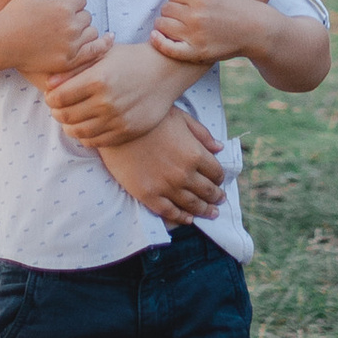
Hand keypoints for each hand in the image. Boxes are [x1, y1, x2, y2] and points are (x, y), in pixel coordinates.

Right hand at [0, 0, 100, 80]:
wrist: (1, 42)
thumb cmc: (15, 14)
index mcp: (64, 6)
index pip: (80, 0)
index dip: (70, 2)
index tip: (58, 8)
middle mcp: (71, 26)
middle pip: (86, 16)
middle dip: (77, 17)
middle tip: (60, 22)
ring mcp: (71, 45)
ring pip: (91, 32)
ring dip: (85, 30)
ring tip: (70, 32)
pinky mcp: (69, 61)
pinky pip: (94, 51)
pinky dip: (103, 44)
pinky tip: (109, 39)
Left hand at [39, 42, 170, 145]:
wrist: (165, 72)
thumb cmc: (131, 59)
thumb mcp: (103, 55)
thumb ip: (75, 68)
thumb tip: (49, 83)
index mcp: (97, 79)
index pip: (58, 98)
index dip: (50, 98)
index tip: (52, 95)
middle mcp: (106, 102)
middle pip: (65, 117)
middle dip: (56, 113)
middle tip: (58, 108)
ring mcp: (117, 120)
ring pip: (78, 132)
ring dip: (68, 126)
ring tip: (71, 118)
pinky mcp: (126, 132)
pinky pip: (96, 141)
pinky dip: (85, 136)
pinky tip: (87, 126)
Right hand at [100, 110, 225, 224]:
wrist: (117, 126)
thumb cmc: (151, 118)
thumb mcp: (181, 118)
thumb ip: (202, 134)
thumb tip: (219, 148)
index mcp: (195, 154)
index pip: (216, 173)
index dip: (220, 178)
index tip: (219, 181)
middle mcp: (184, 174)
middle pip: (207, 191)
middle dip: (216, 197)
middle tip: (219, 201)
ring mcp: (166, 187)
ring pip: (192, 205)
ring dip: (204, 210)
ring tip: (211, 214)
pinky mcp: (149, 195)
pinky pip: (169, 212)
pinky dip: (181, 218)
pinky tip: (188, 219)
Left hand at [151, 0, 267, 68]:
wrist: (254, 29)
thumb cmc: (236, 3)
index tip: (186, 2)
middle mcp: (196, 16)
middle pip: (167, 9)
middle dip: (171, 10)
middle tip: (180, 14)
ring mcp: (195, 36)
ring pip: (164, 26)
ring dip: (163, 24)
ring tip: (171, 24)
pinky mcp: (196, 52)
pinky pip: (169, 48)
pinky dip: (159, 42)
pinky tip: (155, 37)